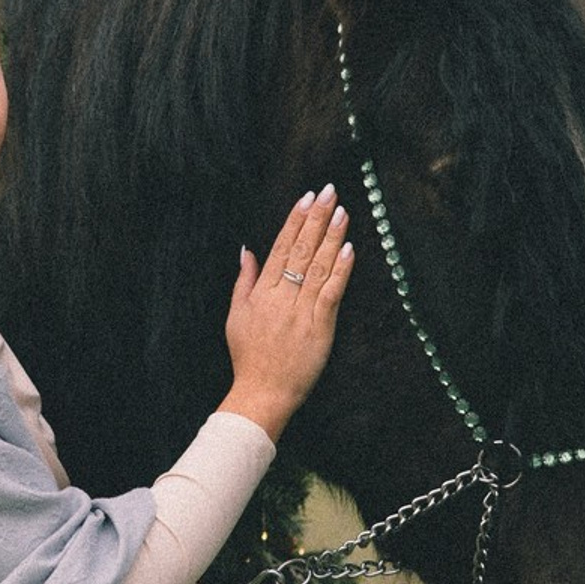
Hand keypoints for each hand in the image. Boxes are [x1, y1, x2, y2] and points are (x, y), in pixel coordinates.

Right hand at [219, 184, 352, 440]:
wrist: (262, 392)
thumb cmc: (248, 357)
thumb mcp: (235, 316)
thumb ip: (243, 281)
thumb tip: (247, 250)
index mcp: (261, 292)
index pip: (281, 247)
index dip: (294, 220)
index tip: (306, 197)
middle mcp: (282, 296)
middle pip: (302, 249)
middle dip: (316, 218)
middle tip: (329, 191)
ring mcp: (302, 311)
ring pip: (319, 266)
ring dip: (332, 236)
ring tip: (342, 210)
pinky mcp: (320, 327)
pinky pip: (332, 292)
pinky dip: (341, 270)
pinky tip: (349, 248)